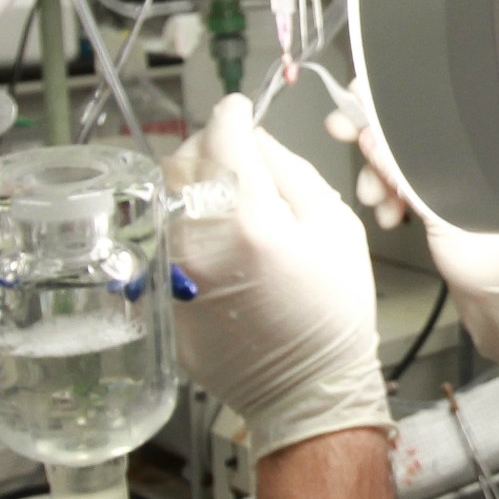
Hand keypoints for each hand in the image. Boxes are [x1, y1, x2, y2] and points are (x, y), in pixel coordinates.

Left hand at [165, 96, 390, 458]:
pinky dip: (183, 224)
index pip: (223, 135)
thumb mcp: (337, 227)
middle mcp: (199, 242)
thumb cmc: (334, 315)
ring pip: (163, 198)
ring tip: (223, 194)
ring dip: (189, 183)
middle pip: (180, 159)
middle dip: (206, 143)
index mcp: (250, 219)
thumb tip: (257, 138)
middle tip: (233, 151)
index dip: (233, 112)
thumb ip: (291, 171)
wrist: (307, 390)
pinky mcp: (163, 297)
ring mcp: (174, 272)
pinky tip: (214, 237)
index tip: (240, 109)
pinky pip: (161, 238)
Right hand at [332, 112, 498, 398]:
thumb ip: (405, 171)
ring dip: (379, 177)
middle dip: (375, 144)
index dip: (384, 104)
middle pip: (411, 131)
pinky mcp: (451, 207)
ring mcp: (463, 183)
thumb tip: (370, 134)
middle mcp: (476, 158)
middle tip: (346, 143)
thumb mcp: (447, 212)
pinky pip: (410, 189)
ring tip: (379, 201)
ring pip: (404, 162)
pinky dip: (393, 197)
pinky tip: (392, 215)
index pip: (428, 106)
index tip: (351, 110)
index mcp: (487, 144)